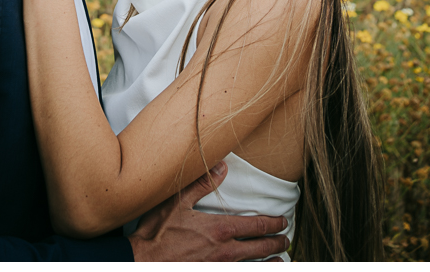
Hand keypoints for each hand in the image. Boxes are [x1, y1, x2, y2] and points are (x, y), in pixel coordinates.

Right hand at [129, 163, 289, 261]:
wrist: (143, 261)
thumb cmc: (158, 232)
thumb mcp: (177, 202)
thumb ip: (202, 184)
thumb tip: (222, 167)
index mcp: (219, 229)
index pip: (256, 226)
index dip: (273, 224)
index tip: (283, 221)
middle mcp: (225, 251)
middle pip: (261, 248)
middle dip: (277, 242)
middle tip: (286, 239)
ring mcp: (220, 268)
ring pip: (254, 265)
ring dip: (270, 262)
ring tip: (280, 259)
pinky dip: (254, 271)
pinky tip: (258, 268)